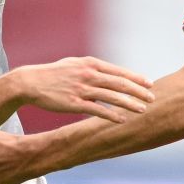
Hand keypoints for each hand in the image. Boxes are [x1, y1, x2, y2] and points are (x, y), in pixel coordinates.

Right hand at [12, 56, 152, 122]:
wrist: (31, 82)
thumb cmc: (54, 74)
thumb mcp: (74, 64)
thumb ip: (92, 68)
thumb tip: (108, 74)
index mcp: (90, 63)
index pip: (119, 71)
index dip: (136, 78)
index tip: (149, 83)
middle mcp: (89, 75)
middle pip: (120, 83)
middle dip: (138, 91)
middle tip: (152, 97)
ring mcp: (82, 89)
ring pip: (112, 97)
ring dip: (130, 104)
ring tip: (142, 109)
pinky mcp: (74, 104)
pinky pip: (97, 110)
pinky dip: (111, 115)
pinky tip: (122, 119)